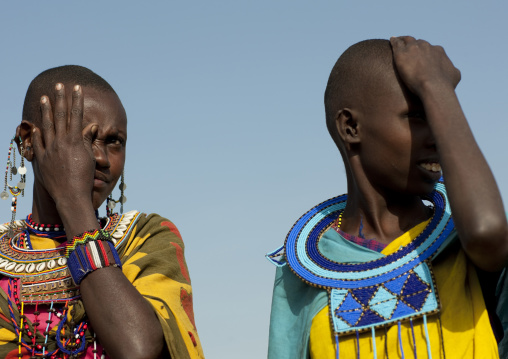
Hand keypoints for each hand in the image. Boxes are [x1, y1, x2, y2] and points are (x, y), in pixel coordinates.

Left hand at [32, 83, 97, 205]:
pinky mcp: (42, 160)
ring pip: (46, 126)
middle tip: (59, 85)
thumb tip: (90, 126)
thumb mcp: (89, 158)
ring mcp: (49, 150)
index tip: (76, 88)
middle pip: (60, 116)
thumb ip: (87, 140)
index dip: (76, 100)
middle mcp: (61, 142)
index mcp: (74, 141)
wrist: (71, 195)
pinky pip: (37, 144)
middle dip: (60, 99)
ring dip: (45, 111)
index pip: (76, 115)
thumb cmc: (84, 178)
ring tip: (44, 98)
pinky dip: (36, 134)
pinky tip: (35, 126)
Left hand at [390, 36, 460, 95]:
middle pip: (418, 43)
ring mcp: (413, 49)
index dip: (425, 52)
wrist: (434, 86)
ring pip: (407, 41)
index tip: (422, 55)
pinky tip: (392, 40)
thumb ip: (451, 70)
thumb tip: (452, 71)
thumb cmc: (445, 85)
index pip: (430, 49)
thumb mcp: (454, 76)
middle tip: (409, 48)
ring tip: (398, 40)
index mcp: (438, 51)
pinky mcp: (401, 54)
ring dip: (403, 40)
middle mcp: (426, 47)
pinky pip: (396, 44)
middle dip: (414, 45)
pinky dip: (394, 41)